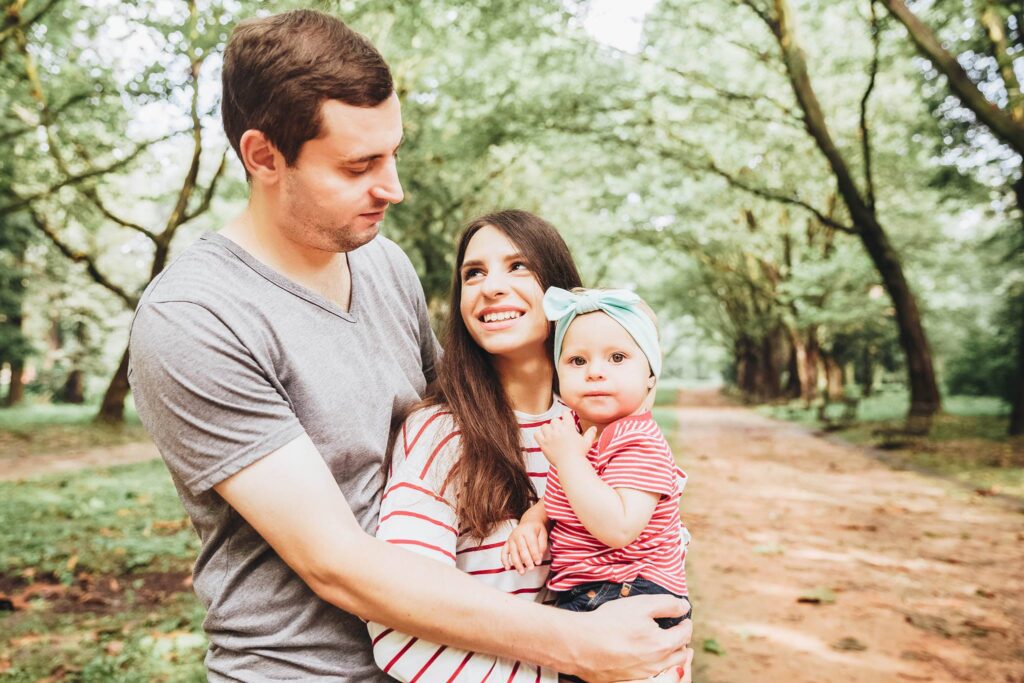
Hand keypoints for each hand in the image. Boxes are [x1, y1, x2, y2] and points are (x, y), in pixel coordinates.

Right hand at [501, 520, 547, 573]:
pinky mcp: (507, 543)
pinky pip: (503, 552)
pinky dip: (504, 560)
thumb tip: (539, 557)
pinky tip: (507, 568)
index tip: (538, 563)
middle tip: (531, 568)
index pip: (531, 544)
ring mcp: (511, 538)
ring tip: (522, 572)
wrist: (529, 521)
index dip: (535, 554)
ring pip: (513, 552)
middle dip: (526, 560)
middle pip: (522, 549)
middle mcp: (518, 534)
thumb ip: (542, 545)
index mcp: (528, 530)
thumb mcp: (543, 534)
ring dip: (517, 563)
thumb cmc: (537, 529)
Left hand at [535, 414, 595, 467]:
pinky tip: (544, 440)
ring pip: (544, 426)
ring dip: (547, 429)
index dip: (566, 417)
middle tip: (560, 433)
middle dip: (557, 425)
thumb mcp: (587, 443)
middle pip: (554, 420)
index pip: (565, 414)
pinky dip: (539, 436)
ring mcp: (549, 436)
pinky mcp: (543, 443)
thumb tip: (594, 428)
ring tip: (551, 436)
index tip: (566, 422)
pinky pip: (536, 434)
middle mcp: (558, 430)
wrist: (570, 465)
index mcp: (569, 427)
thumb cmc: (579, 455)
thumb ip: (590, 434)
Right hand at [564, 595, 691, 681]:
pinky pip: (649, 673)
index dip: (685, 622)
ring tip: (664, 644)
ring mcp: (642, 675)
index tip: (682, 616)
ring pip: (666, 667)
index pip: (685, 634)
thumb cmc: (611, 622)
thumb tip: (684, 606)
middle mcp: (657, 664)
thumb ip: (667, 604)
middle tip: (676, 631)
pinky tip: (643, 654)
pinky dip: (654, 664)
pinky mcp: (628, 679)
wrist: (581, 644)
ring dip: (670, 655)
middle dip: (681, 641)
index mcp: (663, 645)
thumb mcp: (641, 604)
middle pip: (680, 654)